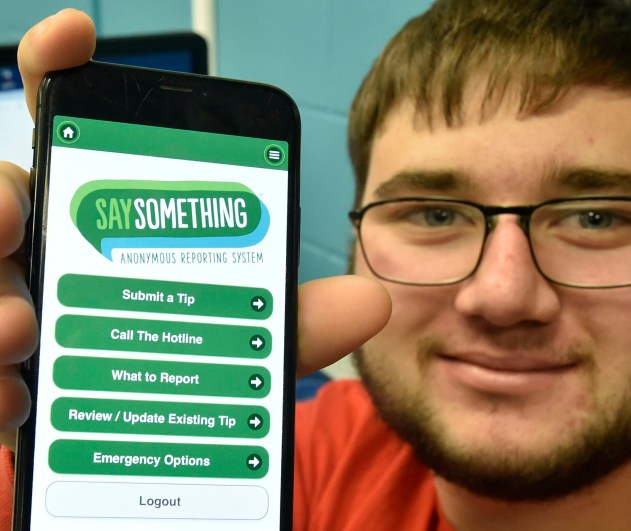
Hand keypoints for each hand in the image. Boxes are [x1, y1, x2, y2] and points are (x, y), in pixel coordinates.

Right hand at [0, 9, 391, 449]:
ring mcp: (14, 306)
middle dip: (0, 193)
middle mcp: (50, 254)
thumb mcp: (241, 349)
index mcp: (109, 225)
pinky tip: (16, 399)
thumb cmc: (184, 380)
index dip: (66, 71)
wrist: (146, 463)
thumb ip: (294, 325)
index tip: (73, 33)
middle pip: (5, 193)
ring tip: (22, 327)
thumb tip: (372, 300)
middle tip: (15, 215)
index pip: (76, 129)